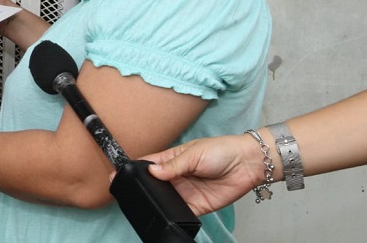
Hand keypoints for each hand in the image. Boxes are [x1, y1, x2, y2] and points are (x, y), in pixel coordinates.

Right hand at [137, 135, 264, 215]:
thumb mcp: (194, 153)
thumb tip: (151, 172)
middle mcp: (176, 177)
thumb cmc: (221, 150)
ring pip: (164, 200)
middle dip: (143, 187)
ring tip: (146, 202)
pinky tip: (167, 213)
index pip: (148, 164)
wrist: (247, 164)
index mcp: (172, 159)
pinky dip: (173, 215)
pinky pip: (180, 214)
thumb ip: (173, 165)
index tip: (119, 173)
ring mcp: (184, 192)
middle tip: (129, 191)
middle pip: (153, 184)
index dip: (134, 168)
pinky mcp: (196, 207)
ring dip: (157, 202)